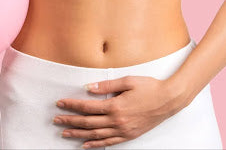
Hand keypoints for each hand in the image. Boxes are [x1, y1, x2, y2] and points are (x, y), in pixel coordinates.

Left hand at [53, 75, 187, 148]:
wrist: (169, 100)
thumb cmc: (149, 87)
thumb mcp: (128, 81)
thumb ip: (107, 86)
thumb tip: (88, 88)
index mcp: (115, 106)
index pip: (87, 107)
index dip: (72, 105)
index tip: (60, 103)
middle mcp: (117, 121)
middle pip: (88, 122)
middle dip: (70, 120)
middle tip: (56, 119)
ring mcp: (123, 130)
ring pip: (95, 134)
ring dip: (78, 134)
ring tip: (64, 133)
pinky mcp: (129, 135)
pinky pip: (108, 142)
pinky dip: (95, 144)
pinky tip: (85, 145)